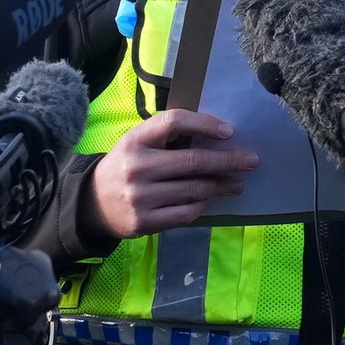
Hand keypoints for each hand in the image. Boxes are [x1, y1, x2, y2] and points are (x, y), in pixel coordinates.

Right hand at [85, 110, 258, 239]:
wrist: (92, 204)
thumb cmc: (126, 166)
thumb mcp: (138, 143)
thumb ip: (167, 137)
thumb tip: (218, 136)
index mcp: (135, 140)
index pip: (174, 123)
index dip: (204, 124)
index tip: (229, 131)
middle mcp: (137, 167)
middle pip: (193, 161)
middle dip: (228, 161)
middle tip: (251, 160)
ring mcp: (140, 197)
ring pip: (194, 190)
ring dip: (222, 186)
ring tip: (238, 183)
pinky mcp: (145, 222)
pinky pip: (186, 212)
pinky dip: (202, 205)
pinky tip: (210, 200)